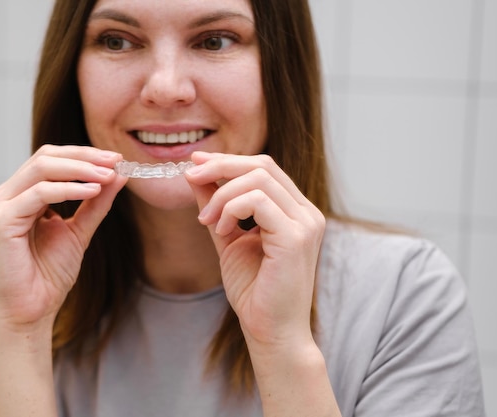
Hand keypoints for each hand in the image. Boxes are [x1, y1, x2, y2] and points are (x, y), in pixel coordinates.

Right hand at [0, 145, 126, 330]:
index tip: (117, 158)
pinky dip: (69, 189)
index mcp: (24, 194)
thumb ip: (96, 203)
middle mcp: (9, 195)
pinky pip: (38, 194)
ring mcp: (3, 205)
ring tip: (108, 175)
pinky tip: (93, 191)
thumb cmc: (48, 275)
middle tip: (115, 160)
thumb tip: (118, 174)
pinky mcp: (2, 221)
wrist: (30, 311)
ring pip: (42, 168)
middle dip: (85, 156)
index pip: (53, 158)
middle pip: (47, 156)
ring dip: (80, 169)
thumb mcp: (80, 231)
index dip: (85, 154)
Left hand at [185, 151, 325, 348]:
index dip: (228, 160)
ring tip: (206, 220)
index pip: (264, 168)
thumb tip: (196, 173)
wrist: (269, 331)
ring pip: (259, 178)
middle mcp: (306, 213)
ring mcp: (306, 223)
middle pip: (263, 165)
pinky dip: (230, 208)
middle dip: (220, 165)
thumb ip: (217, 205)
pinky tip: (220, 228)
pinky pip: (258, 201)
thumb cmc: (254, 290)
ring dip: (221, 193)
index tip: (196, 163)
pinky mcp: (296, 237)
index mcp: (295, 211)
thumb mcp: (228, 237)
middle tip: (190, 176)